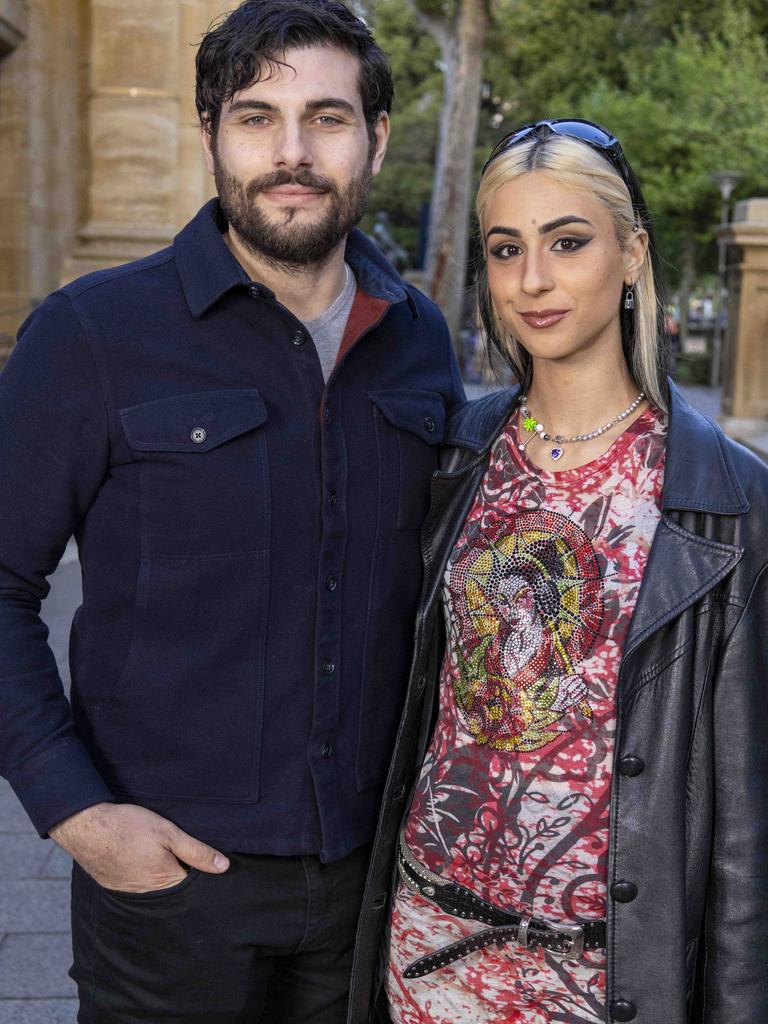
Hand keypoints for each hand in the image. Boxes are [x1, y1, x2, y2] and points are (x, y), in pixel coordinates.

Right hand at [49, 802, 229, 892]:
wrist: (86, 826)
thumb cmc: (129, 826)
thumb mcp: (169, 832)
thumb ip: (196, 851)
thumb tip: (223, 867)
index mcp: (165, 881)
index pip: (191, 885)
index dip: (198, 871)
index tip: (199, 860)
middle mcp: (147, 893)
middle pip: (172, 888)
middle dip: (178, 873)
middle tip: (175, 853)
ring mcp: (127, 891)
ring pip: (153, 887)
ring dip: (158, 874)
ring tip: (155, 853)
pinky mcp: (113, 885)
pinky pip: (135, 884)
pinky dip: (140, 874)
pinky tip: (138, 858)